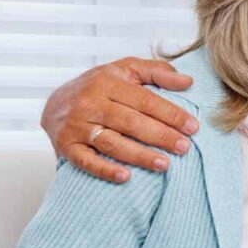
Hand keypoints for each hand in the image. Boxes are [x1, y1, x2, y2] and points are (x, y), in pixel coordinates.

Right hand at [41, 57, 197, 182]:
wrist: (54, 102)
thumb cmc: (100, 86)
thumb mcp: (126, 70)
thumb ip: (157, 72)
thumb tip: (188, 81)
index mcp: (108, 82)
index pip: (145, 100)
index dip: (170, 114)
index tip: (192, 127)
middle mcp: (90, 103)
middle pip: (130, 122)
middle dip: (160, 136)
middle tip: (184, 147)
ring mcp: (76, 125)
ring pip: (111, 143)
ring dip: (139, 155)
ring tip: (164, 164)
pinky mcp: (66, 146)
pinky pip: (86, 161)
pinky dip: (105, 170)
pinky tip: (126, 177)